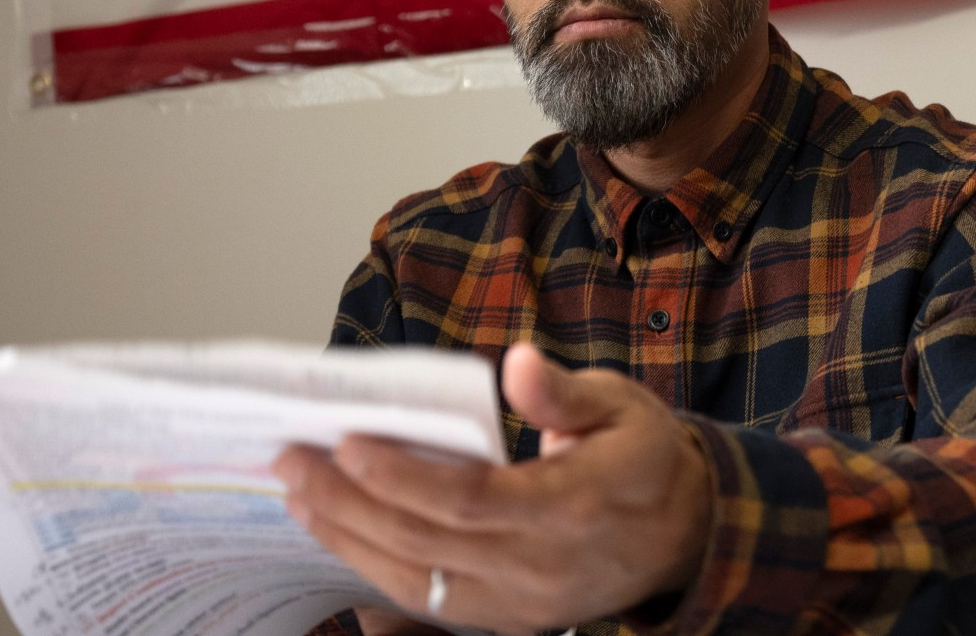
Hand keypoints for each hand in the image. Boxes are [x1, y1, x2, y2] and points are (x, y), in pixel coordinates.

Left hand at [275, 343, 714, 632]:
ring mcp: (520, 604)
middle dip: (348, 503)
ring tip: (298, 496)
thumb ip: (565, 391)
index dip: (401, 476)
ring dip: (348, 539)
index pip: (468, 501)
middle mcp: (538, 568)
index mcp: (570, 509)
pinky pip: (427, 602)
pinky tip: (340, 533)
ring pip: (415, 581)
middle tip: (291, 460)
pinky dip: (376, 568)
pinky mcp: (507, 620)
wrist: (685, 538)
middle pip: (425, 543)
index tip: (346, 443)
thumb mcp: (623, 405)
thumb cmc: (645, 459)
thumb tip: (517, 364)